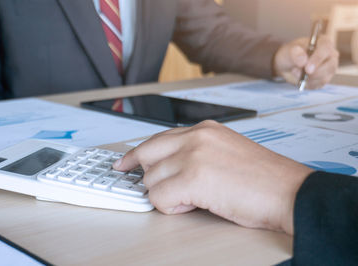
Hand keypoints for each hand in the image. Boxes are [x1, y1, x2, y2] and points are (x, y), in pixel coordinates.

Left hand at [114, 121, 312, 234]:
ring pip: (151, 180)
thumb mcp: (226, 151)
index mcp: (204, 130)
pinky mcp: (193, 178)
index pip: (158, 139)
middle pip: (147, 155)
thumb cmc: (263, 178)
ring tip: (193, 198)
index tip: (125, 162)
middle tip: (145, 186)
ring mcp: (193, 156)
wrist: (289, 192)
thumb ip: (196, 153)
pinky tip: (194, 204)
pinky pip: (159, 197)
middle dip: (146, 176)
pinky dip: (172, 206)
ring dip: (167, 195)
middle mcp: (196, 137)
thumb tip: (170, 167)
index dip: (138, 153)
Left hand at [273, 36, 338, 88]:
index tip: (307, 68)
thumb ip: (295, 54)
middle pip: (330, 65)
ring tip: (295, 72)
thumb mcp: (288, 51)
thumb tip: (303, 60)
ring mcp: (330, 67)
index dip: (317, 59)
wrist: (288, 65)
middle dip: (313, 72)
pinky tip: (300, 78)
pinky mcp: (325, 78)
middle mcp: (330, 54)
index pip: (325, 49)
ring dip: (308, 78)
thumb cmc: (290, 54)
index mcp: (323, 42)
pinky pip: (319, 84)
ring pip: (325, 77)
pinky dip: (308, 83)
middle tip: (295, 72)